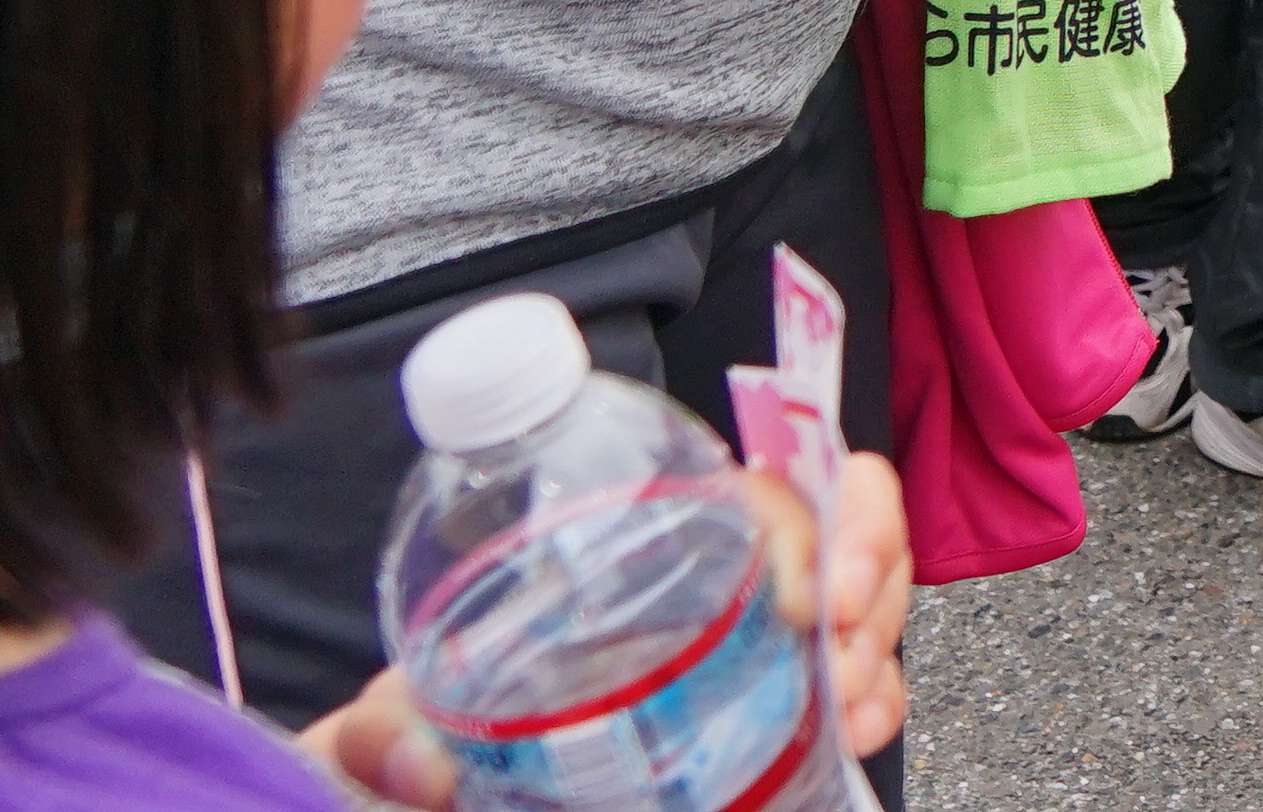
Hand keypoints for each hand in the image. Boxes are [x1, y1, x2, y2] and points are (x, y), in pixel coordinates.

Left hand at [303, 458, 911, 806]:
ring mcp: (760, 645)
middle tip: (838, 647)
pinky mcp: (775, 714)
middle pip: (851, 523)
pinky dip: (875, 704)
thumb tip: (422, 766)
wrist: (441, 780)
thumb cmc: (427, 719)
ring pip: (872, 603)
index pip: (773, 483)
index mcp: (650, 538)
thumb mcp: (396, 710)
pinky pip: (858, 686)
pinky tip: (859, 732)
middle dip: (874, 571)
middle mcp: (723, 574)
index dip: (822, 518)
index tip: (813, 595)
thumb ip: (382, 730)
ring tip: (854, 708)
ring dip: (881, 647)